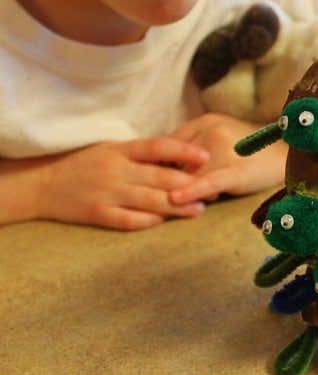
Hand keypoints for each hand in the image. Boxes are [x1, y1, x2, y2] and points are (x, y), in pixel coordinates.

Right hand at [1, 137, 209, 229]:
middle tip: (211, 190)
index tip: (205, 156)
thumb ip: (140, 154)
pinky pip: (129, 220)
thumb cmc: (85, 164)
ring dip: (178, 206)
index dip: (183, 150)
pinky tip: (165, 221)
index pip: (156, 146)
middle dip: (189, 184)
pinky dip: (149, 221)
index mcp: (119, 150)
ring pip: (150, 200)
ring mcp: (107, 193)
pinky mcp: (98, 214)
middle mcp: (115, 170)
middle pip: (160, 176)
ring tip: (199, 209)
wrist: (44, 184)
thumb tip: (178, 157)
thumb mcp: (110, 150)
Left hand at [167, 113, 286, 204]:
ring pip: (188, 173)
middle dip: (166, 180)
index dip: (158, 165)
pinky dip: (190, 191)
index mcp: (205, 121)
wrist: (288, 155)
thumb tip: (165, 165)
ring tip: (174, 203)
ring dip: (181, 190)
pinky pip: (207, 181)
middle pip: (175, 160)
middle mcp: (211, 131)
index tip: (150, 180)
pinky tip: (174, 200)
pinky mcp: (235, 170)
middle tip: (155, 196)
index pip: (169, 144)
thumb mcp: (221, 137)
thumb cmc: (252, 151)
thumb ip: (195, 145)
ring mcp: (223, 149)